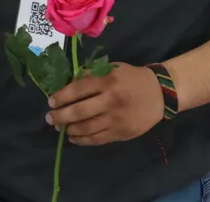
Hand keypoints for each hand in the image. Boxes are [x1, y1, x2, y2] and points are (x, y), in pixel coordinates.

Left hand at [45, 63, 164, 145]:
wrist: (159, 93)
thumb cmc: (131, 78)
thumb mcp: (112, 69)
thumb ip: (91, 75)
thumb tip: (68, 83)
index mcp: (107, 81)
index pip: (78, 90)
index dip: (61, 97)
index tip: (50, 102)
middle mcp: (111, 101)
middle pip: (80, 111)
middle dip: (61, 116)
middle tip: (49, 118)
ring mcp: (117, 119)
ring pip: (88, 128)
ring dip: (70, 129)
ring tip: (60, 128)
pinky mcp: (122, 133)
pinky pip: (98, 139)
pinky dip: (83, 140)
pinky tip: (73, 138)